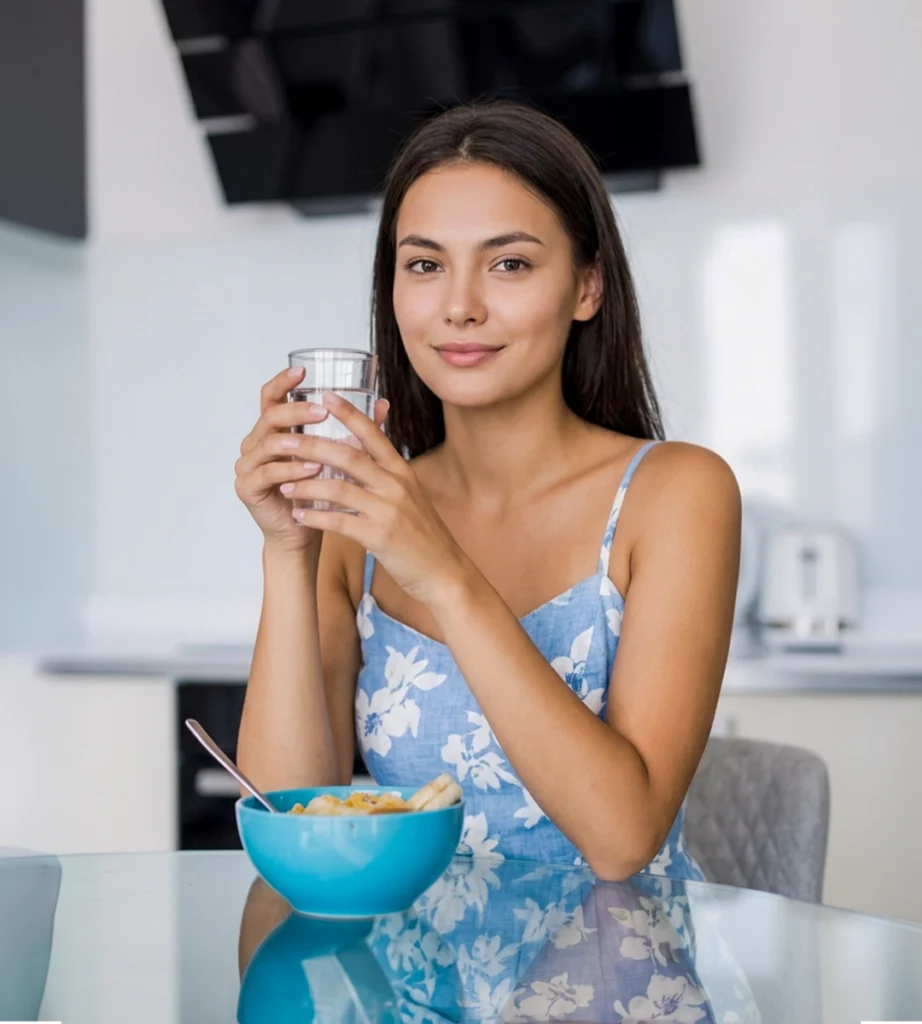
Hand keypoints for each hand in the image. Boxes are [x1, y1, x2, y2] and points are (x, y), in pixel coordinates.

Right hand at [235, 367, 388, 554]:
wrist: (305, 531)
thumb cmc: (319, 491)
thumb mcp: (338, 456)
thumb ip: (355, 429)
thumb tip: (383, 404)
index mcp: (274, 430)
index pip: (271, 398)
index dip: (283, 382)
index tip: (302, 371)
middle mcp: (255, 443)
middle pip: (269, 416)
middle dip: (295, 411)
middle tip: (321, 411)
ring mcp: (247, 465)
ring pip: (267, 444)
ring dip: (295, 442)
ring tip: (317, 443)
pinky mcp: (247, 487)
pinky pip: (267, 473)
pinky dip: (290, 470)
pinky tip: (312, 470)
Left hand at [281, 392, 468, 605]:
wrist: (444, 572)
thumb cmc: (423, 534)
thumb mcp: (410, 495)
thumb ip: (387, 472)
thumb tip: (364, 449)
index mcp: (402, 471)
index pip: (373, 434)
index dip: (349, 413)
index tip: (325, 395)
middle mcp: (396, 485)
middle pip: (348, 456)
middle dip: (312, 446)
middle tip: (284, 440)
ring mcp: (389, 511)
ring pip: (339, 489)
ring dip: (307, 486)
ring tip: (284, 485)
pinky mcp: (381, 537)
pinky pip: (340, 522)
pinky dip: (316, 518)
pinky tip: (299, 516)